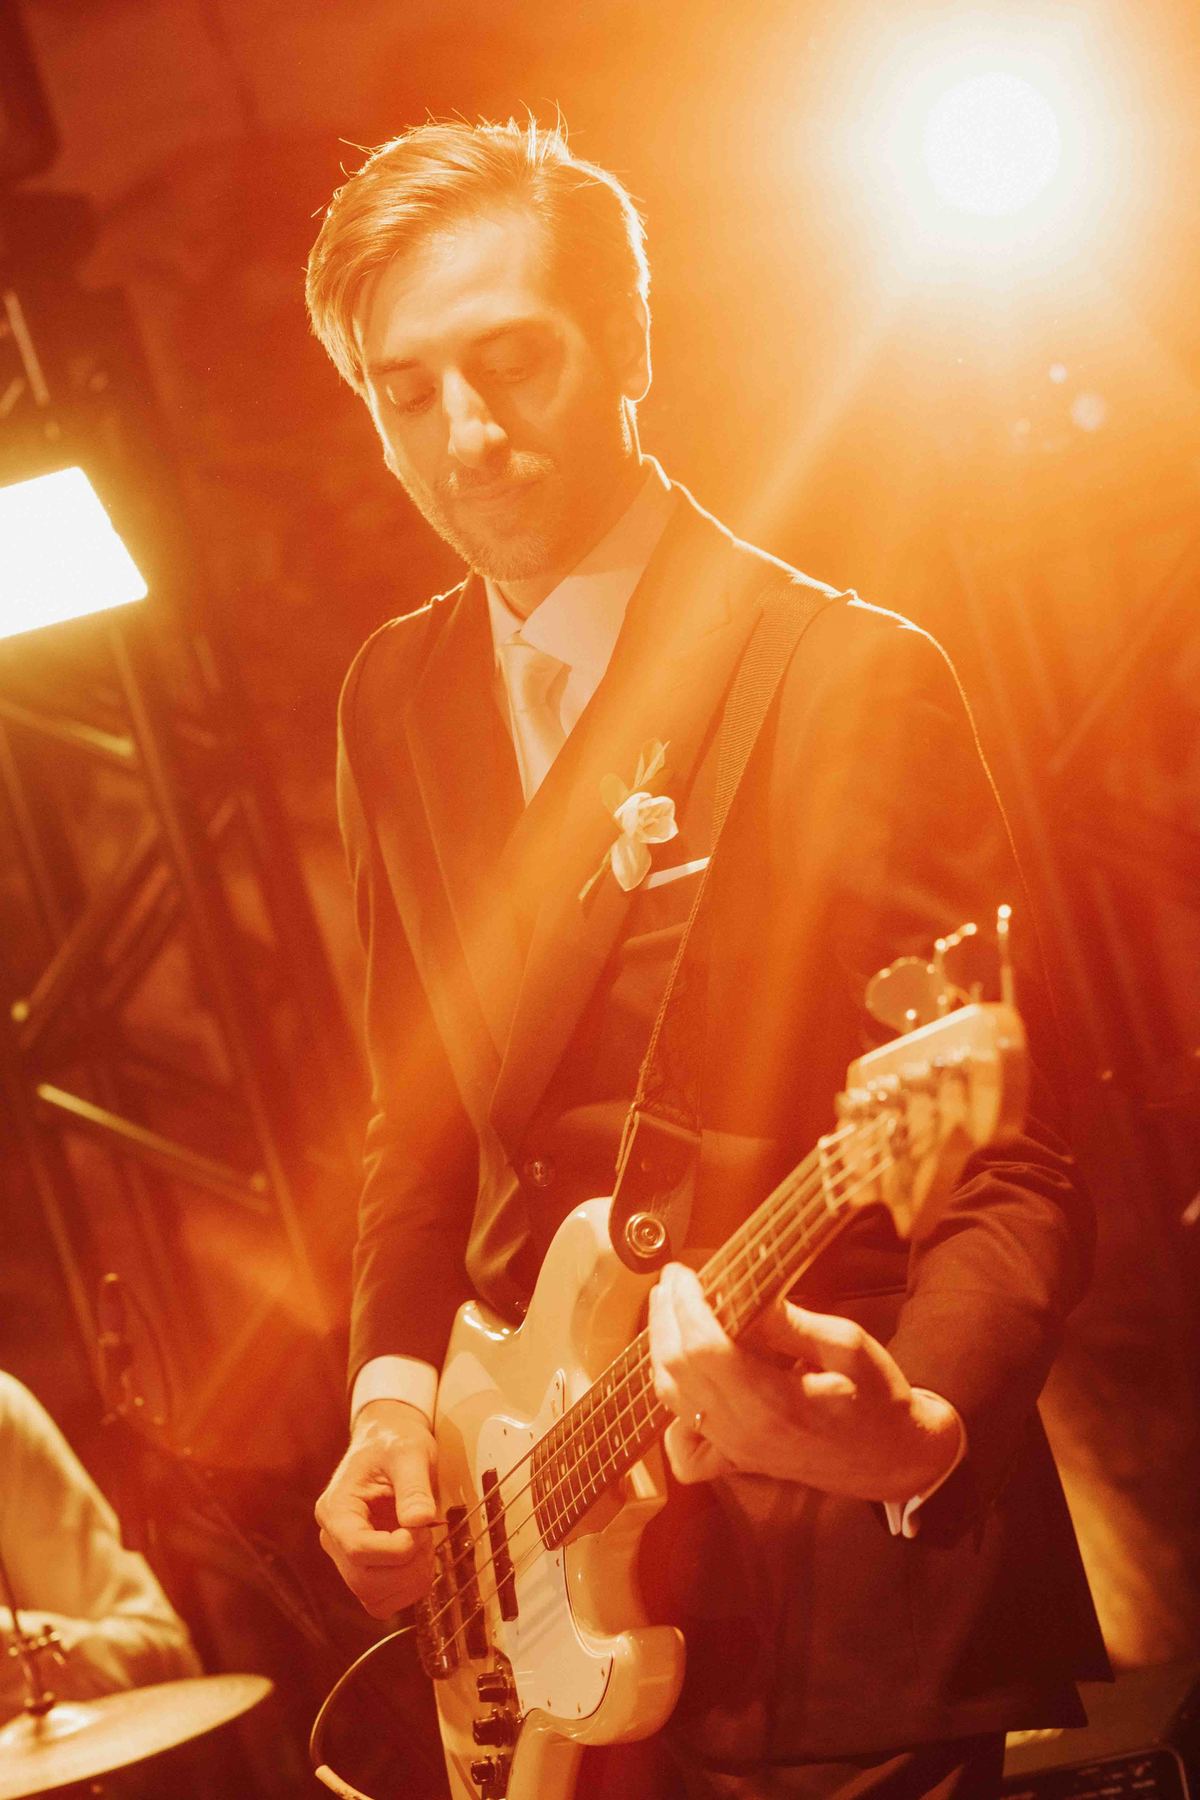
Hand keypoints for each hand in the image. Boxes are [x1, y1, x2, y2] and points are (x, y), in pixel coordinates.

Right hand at [315, 1400, 438, 1616]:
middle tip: (426, 1534)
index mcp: (336, 1509)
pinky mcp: (364, 1568)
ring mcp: (347, 1557)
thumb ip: (414, 1486)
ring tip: (423, 1542)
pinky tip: (419, 1556)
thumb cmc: (394, 1442)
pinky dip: (408, 1587)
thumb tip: (420, 1520)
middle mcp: (334, 1538)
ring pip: (374, 1598)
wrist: (389, 1441)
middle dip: (407, 1566)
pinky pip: (383, 1600)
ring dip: (410, 1579)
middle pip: (365, 1582)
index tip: (422, 1527)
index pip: (358, 1549)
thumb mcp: (409, 1453)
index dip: (397, 1549)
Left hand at [647, 1263, 960, 1499]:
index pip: (705, 1349)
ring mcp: (737, 1451)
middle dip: (666, 1318)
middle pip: (678, 1371)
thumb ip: (791, 1323)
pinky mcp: (738, 1460)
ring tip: (669, 1311)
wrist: (895, 1458)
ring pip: (673, 1400)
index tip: (681, 1273)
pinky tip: (680, 1381)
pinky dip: (671, 1414)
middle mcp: (746, 1432)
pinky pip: (684, 1450)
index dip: (686, 1306)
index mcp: (774, 1403)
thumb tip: (747, 1294)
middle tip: (671, 1281)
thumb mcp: (846, 1345)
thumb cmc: (876, 1396)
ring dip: (662, 1350)